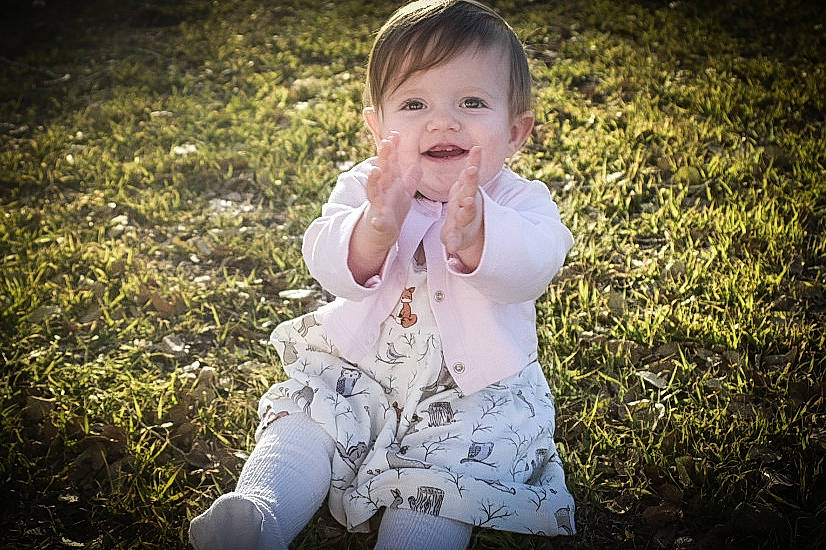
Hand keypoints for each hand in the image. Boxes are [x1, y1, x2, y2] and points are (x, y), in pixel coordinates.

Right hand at [365, 132, 420, 247]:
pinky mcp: (379, 223)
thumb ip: (410, 177)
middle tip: (385, 143)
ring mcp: (379, 206)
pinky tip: (376, 220)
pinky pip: (378, 221)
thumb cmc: (393, 210)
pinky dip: (377, 221)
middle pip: (383, 171)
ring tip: (375, 170)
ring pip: (375, 191)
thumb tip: (417, 162)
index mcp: (389, 183)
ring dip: (374, 181)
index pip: (390, 162)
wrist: (383, 233)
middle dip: (383, 157)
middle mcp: (382, 191)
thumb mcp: (405, 192)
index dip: (392, 149)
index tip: (395, 134)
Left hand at [441, 146, 483, 264]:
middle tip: (471, 171)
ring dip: (466, 208)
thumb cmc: (463, 206)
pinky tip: (452, 246)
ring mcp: (462, 220)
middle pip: (468, 191)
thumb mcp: (465, 189)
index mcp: (464, 193)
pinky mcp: (457, 236)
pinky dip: (454, 242)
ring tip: (467, 203)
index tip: (475, 158)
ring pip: (465, 213)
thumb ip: (472, 172)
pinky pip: (455, 239)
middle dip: (470, 182)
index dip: (472, 169)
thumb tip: (478, 148)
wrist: (465, 232)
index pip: (469, 178)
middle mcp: (465, 205)